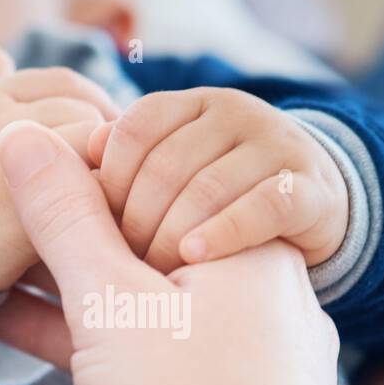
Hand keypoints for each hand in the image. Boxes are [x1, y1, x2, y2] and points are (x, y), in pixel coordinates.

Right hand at [0, 42, 118, 291]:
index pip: (62, 83)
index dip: (92, 104)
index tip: (105, 134)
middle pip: (82, 111)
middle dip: (106, 136)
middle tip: (122, 172)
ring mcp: (8, 162)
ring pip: (87, 146)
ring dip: (107, 169)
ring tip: (111, 201)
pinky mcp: (22, 213)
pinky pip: (85, 196)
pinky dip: (101, 209)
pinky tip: (102, 232)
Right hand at [0, 119, 343, 384]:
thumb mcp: (112, 298)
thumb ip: (63, 217)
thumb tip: (21, 136)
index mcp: (253, 264)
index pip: (167, 205)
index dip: (92, 193)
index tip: (27, 194)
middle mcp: (260, 324)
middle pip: (146, 283)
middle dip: (60, 274)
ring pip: (137, 354)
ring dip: (57, 341)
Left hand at [87, 87, 348, 272]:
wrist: (313, 214)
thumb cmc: (219, 204)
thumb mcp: (170, 178)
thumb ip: (121, 167)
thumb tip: (70, 151)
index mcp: (192, 105)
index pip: (135, 128)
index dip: (109, 180)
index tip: (96, 230)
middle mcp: (236, 114)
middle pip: (168, 163)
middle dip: (136, 221)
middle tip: (120, 268)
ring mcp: (277, 147)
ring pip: (209, 187)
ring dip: (172, 237)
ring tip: (151, 278)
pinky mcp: (312, 188)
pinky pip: (264, 206)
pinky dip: (225, 234)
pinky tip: (194, 258)